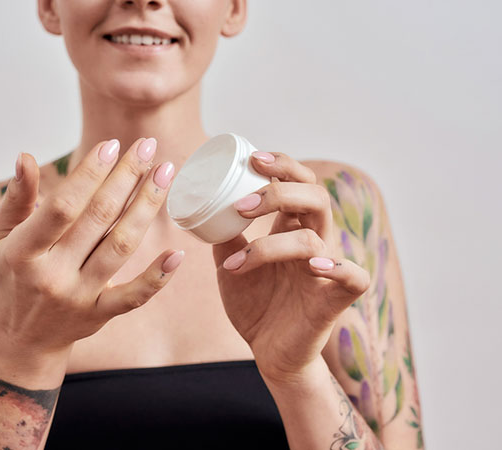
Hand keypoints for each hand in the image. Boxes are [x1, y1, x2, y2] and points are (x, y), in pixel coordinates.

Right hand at [0, 138, 182, 360]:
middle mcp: (52, 275)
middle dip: (127, 177)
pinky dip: (157, 277)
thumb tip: (26, 157)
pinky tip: (177, 252)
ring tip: (165, 174)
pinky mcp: (100, 314)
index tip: (112, 145)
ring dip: (146, 207)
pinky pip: (134, 297)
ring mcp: (78, 297)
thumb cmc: (12, 277)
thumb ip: (16, 198)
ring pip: (120, 247)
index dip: (89, 174)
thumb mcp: (2, 237)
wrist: (21, 339)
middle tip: (148, 146)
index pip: (62, 206)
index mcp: (23, 252)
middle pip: (98, 219)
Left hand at [212, 151, 369, 384]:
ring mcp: (326, 269)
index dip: (282, 165)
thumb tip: (205, 207)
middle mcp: (314, 242)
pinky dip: (338, 266)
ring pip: (314, 237)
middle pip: (314, 197)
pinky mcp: (336, 299)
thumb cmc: (256, 305)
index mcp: (292, 228)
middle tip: (242, 204)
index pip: (298, 182)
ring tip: (236, 261)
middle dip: (280, 191)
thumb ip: (224, 237)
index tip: (252, 158)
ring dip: (270, 245)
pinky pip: (354, 277)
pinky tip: (314, 264)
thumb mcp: (230, 265)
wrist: (269, 353)